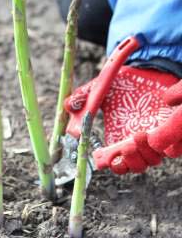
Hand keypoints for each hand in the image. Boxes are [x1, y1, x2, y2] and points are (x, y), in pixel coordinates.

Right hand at [64, 66, 180, 173]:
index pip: (113, 161)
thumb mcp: (98, 88)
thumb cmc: (120, 83)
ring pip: (151, 160)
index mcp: (116, 137)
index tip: (103, 159)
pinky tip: (153, 133)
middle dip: (128, 163)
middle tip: (123, 149)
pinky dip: (162, 145)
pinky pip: (169, 147)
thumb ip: (83, 97)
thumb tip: (68, 106)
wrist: (144, 70)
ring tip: (138, 136)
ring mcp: (153, 136)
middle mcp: (134, 140)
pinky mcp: (168, 129)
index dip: (108, 164)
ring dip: (144, 154)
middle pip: (133, 166)